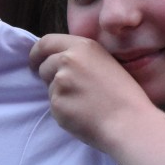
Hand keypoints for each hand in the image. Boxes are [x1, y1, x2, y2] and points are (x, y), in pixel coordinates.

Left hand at [29, 33, 152, 152]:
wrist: (129, 122)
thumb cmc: (124, 95)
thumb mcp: (105, 62)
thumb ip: (81, 58)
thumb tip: (58, 61)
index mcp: (83, 46)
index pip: (46, 42)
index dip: (38, 53)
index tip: (35, 62)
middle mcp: (68, 60)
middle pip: (44, 66)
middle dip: (50, 76)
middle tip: (69, 89)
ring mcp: (60, 82)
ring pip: (49, 87)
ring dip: (59, 94)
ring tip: (84, 103)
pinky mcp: (56, 103)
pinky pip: (54, 105)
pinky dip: (64, 110)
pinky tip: (82, 114)